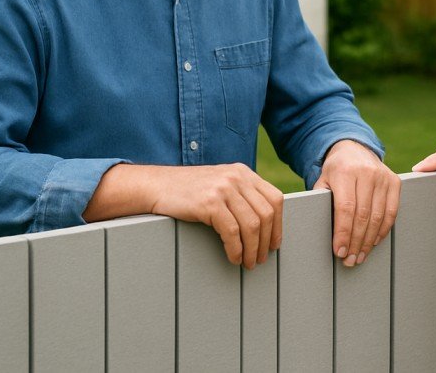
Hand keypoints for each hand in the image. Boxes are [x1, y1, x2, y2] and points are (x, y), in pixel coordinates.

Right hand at [86, 163, 282, 269]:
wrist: (157, 186)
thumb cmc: (189, 191)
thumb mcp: (221, 184)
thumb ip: (242, 194)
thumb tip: (265, 222)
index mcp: (243, 172)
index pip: (275, 199)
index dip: (278, 225)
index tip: (275, 243)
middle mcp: (236, 177)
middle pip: (266, 214)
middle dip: (267, 241)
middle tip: (261, 259)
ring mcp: (223, 188)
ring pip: (252, 225)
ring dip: (253, 249)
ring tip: (248, 263)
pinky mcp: (209, 202)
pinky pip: (232, 232)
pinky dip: (236, 249)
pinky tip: (234, 258)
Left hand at [314, 139, 400, 266]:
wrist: (354, 149)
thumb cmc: (335, 171)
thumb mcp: (323, 181)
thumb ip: (323, 202)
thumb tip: (324, 232)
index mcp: (345, 172)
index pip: (345, 208)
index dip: (343, 233)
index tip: (339, 251)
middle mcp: (366, 173)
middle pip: (363, 215)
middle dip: (356, 242)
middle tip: (350, 260)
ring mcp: (383, 177)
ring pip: (378, 217)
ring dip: (369, 241)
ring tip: (360, 256)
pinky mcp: (394, 182)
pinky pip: (391, 212)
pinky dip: (383, 230)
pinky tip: (374, 242)